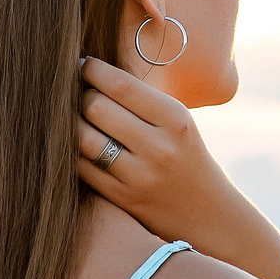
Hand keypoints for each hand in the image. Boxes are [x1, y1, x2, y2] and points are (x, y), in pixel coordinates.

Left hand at [76, 57, 279, 278]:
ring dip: (71, 124)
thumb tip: (92, 69)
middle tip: (77, 92)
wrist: (208, 213)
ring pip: (84, 139)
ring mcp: (139, 176)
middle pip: (97, 108)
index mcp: (175, 119)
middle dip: (80, 96)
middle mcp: (159, 147)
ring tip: (72, 116)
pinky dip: (73, 152)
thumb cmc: (186, 156)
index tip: (83, 65)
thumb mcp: (178, 122)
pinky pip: (82, 167)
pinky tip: (76, 143)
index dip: (93, 70)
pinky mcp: (122, 198)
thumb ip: (142, 99)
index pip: (121, 85)